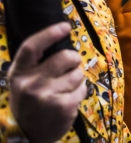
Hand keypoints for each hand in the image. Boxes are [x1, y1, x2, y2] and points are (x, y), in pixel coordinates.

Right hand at [8, 23, 85, 142]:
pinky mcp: (63, 106)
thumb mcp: (24, 82)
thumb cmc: (30, 103)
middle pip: (64, 57)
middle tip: (70, 68)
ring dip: (76, 79)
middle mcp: (31, 83)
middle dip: (73, 60)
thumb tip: (62, 42)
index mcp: (19, 73)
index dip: (49, 34)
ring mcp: (46, 95)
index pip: (31, 47)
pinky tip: (69, 100)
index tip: (65, 26)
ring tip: (64, 90)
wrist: (28, 135)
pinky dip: (80, 92)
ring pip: (77, 73)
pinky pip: (83, 88)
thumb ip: (37, 64)